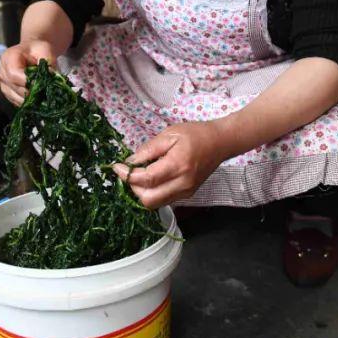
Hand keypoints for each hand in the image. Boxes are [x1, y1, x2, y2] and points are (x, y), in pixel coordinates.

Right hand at [0, 39, 55, 104]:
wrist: (32, 53)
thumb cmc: (38, 50)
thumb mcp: (45, 50)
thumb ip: (48, 63)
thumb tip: (53, 78)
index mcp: (8, 57)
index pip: (14, 74)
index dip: (28, 81)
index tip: (42, 83)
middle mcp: (2, 72)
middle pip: (17, 88)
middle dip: (34, 91)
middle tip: (48, 90)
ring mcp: (3, 84)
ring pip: (18, 98)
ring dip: (33, 98)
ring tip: (44, 93)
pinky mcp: (8, 94)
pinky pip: (19, 102)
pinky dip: (30, 101)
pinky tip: (39, 96)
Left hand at [113, 121, 228, 208]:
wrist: (220, 143)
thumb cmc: (195, 134)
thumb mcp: (169, 134)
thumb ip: (148, 149)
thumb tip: (130, 162)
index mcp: (177, 165)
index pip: (146, 179)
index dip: (128, 175)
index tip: (117, 167)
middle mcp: (182, 184)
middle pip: (149, 200)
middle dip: (134, 188)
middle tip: (129, 172)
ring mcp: (186, 192)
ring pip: (155, 203)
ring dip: (143, 192)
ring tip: (141, 175)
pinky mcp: (187, 195)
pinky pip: (164, 200)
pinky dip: (153, 192)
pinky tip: (153, 178)